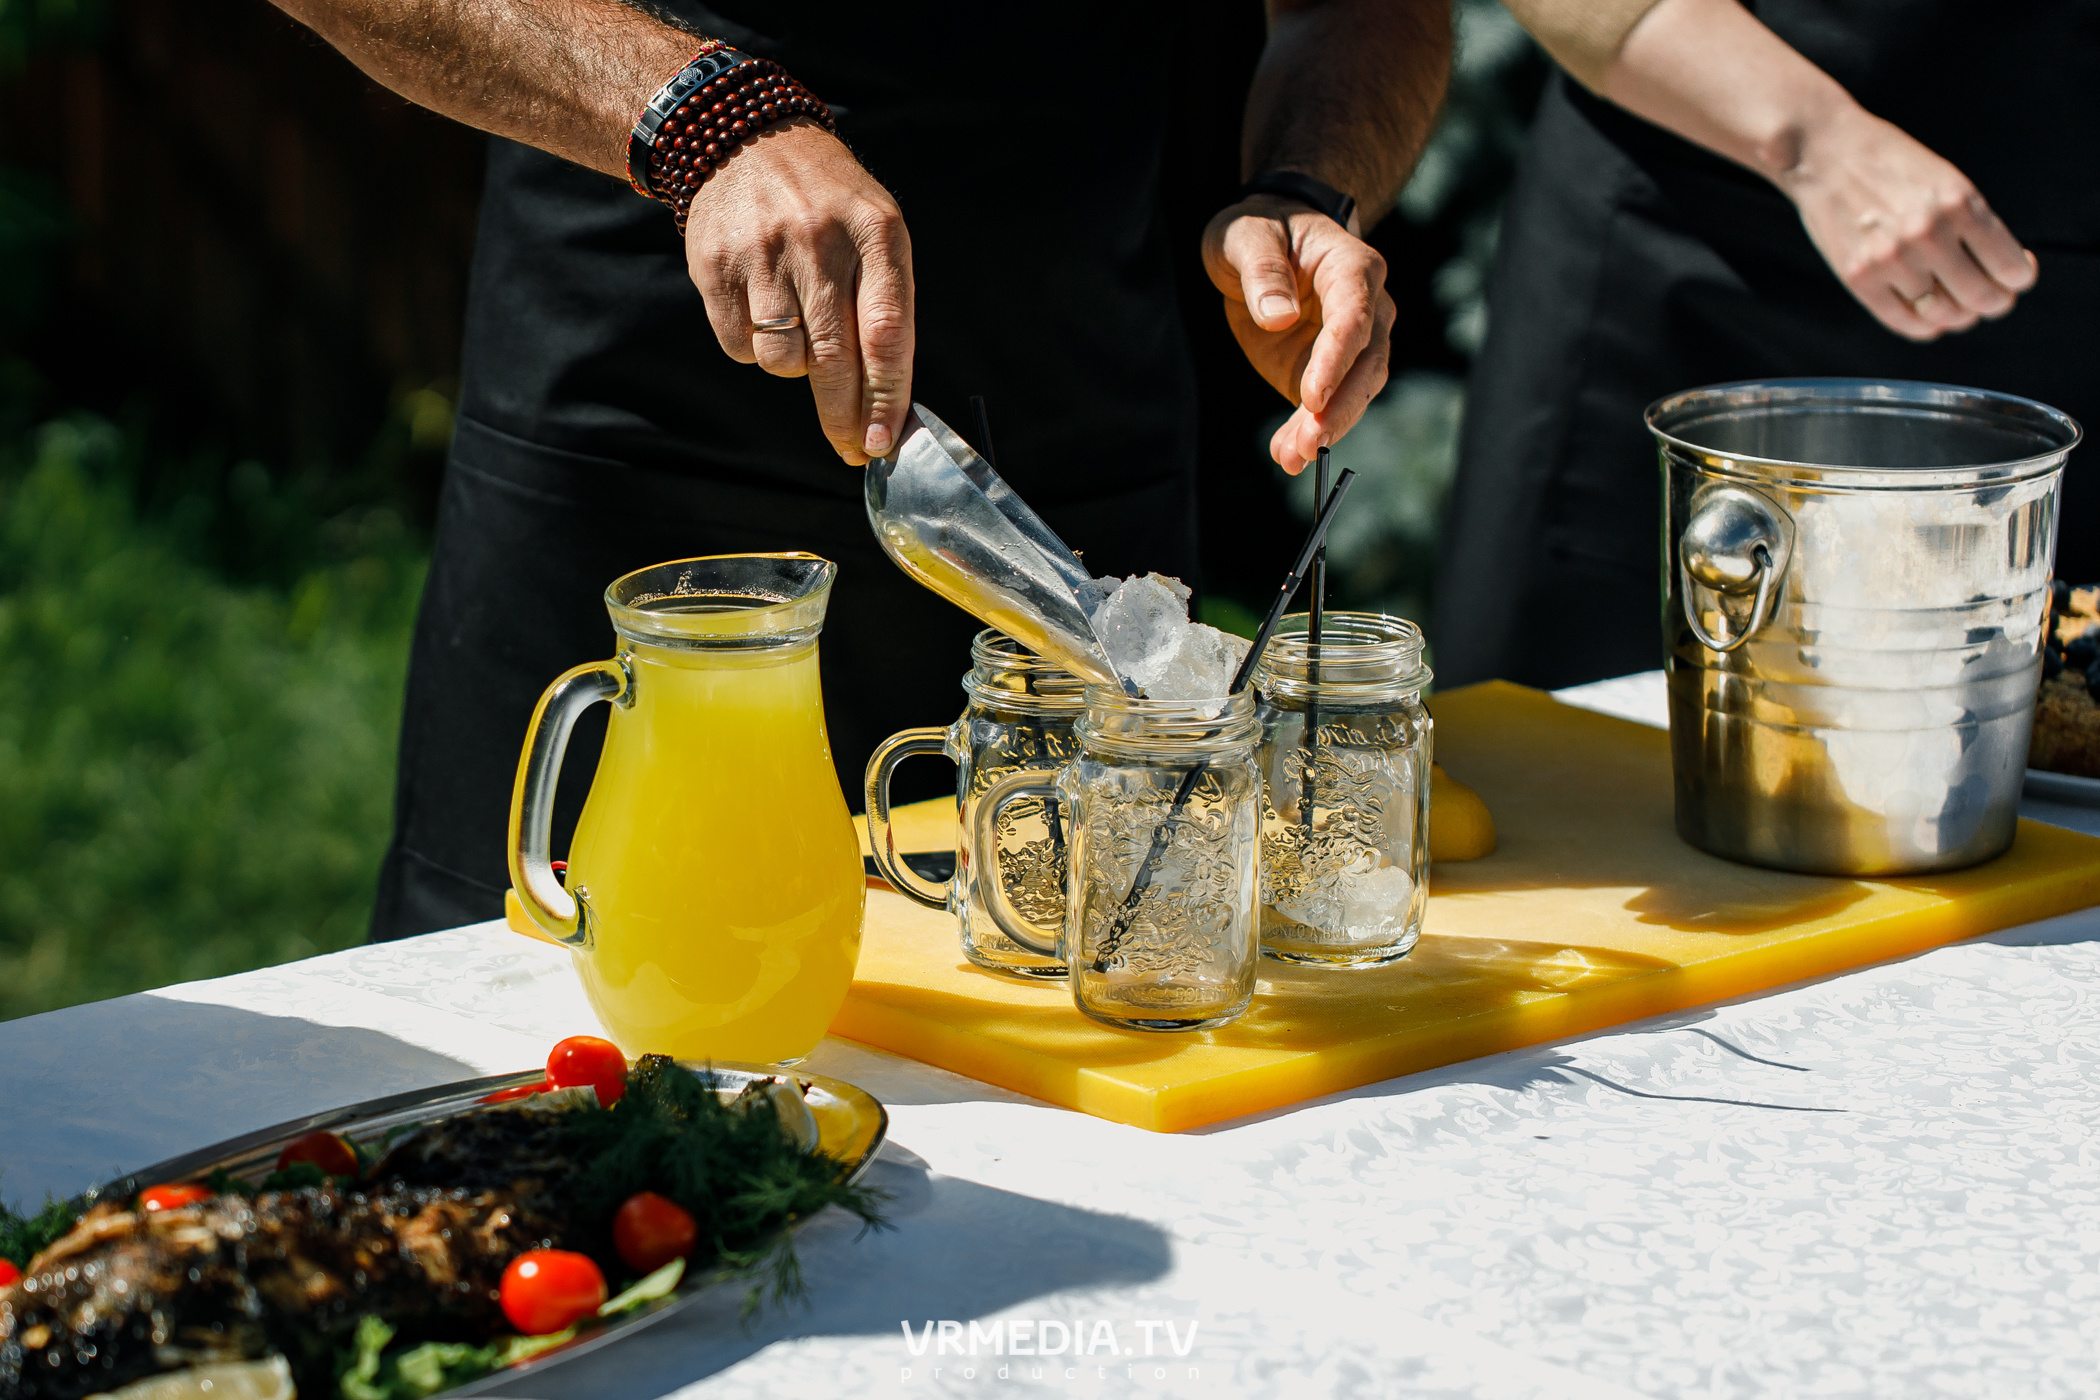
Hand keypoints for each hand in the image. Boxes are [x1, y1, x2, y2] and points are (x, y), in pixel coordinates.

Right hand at [683, 121, 913, 463]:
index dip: (886, 397)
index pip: (886, 334)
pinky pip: (741, 345)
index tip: (884, 441)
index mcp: (875, 231)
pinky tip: (763, 309)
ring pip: (783, 361)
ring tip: (799, 332)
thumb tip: (887, 401)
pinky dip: (756, 346)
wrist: (742, 139)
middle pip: (834, 359)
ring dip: (795, 368)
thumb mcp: (876, 228)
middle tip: (852, 447)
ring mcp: (764, 254)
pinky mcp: (716, 268)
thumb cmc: (826, 201)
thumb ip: (886, 304)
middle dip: (844, 416)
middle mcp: (819, 241)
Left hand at [1203, 196, 1394, 474]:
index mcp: (1352, 267)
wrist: (1270, 242)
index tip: (1312, 397)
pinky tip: (1287, 455)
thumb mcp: (1246, 235)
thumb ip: (1262, 271)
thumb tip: (1279, 318)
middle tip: (1307, 444)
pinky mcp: (1331, 371)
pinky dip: (1310, 433)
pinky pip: (1329, 408)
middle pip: (1368, 363)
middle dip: (1339, 408)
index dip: (1337, 358)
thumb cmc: (1262, 229)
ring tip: (1291, 458)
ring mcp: (1354, 344)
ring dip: (1327, 430)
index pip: (1355, 315)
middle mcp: (1368, 307)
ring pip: (1356, 393)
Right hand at [1779, 104, 2035, 340]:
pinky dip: (1924, 326)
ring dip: (1955, 314)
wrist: (1825, 154)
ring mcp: (1890, 260)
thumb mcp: (1946, 181)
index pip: (2010, 269)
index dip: (2018, 280)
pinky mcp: (1858, 278)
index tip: (2013, 279)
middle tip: (1988, 300)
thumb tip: (2001, 276)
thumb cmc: (1892, 165)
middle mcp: (1927, 234)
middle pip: (1982, 298)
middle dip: (1993, 303)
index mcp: (1959, 204)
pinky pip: (1905, 323)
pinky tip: (1927, 313)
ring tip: (1952, 302)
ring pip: (1944, 315)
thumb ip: (1974, 224)